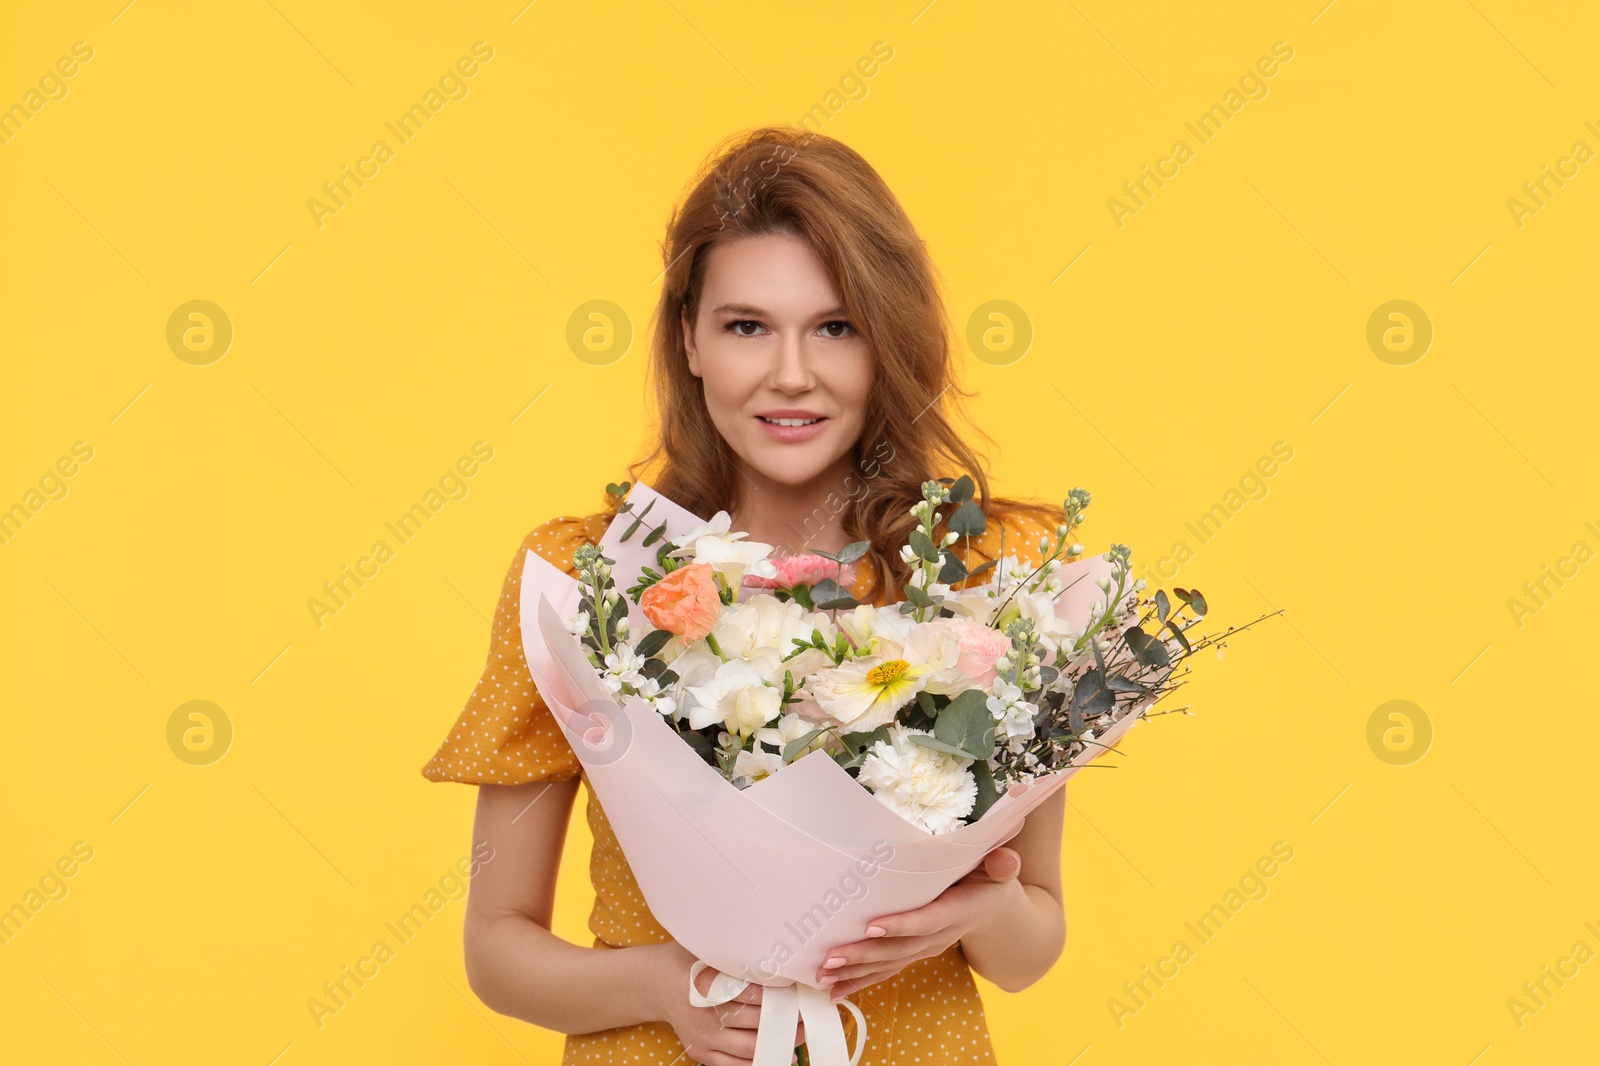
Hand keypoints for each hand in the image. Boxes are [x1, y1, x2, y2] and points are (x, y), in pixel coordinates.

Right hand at [647, 940, 805, 1065]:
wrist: (654, 983)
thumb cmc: (686, 960)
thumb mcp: (705, 947)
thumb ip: (733, 951)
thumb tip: (773, 950)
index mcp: (704, 985)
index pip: (750, 994)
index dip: (778, 993)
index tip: (797, 988)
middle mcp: (702, 1015)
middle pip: (753, 1022)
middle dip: (784, 1018)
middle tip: (804, 1010)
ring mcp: (701, 1038)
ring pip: (748, 1048)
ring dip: (777, 1042)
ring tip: (798, 1032)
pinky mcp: (699, 1052)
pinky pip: (733, 1064)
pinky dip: (757, 1061)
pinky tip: (779, 1053)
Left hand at [814, 845, 1022, 1000]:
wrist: (992, 910)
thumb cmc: (989, 881)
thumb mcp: (1000, 870)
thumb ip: (1001, 865)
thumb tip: (1005, 858)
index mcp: (956, 912)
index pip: (926, 922)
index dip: (900, 926)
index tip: (871, 926)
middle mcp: (937, 936)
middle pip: (899, 949)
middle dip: (864, 955)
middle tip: (832, 957)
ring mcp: (924, 949)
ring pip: (888, 964)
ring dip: (856, 971)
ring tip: (825, 975)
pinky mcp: (912, 954)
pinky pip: (885, 971)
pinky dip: (860, 981)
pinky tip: (835, 990)